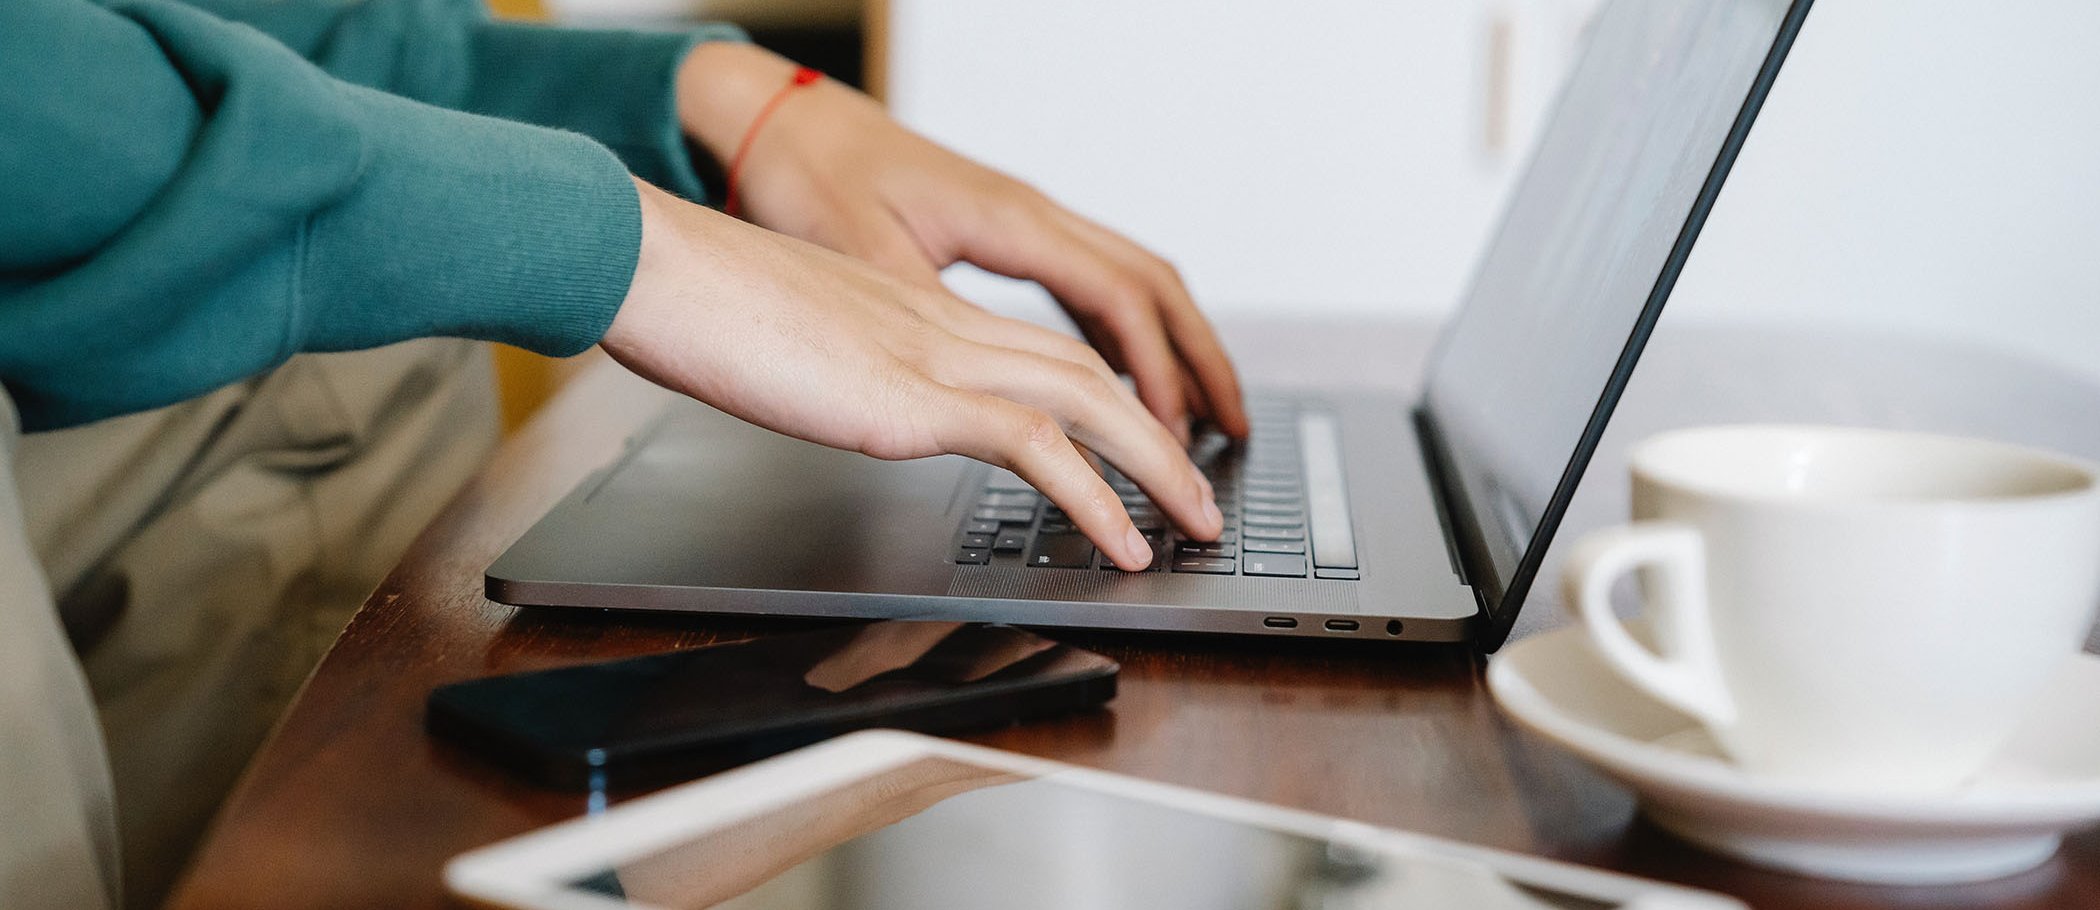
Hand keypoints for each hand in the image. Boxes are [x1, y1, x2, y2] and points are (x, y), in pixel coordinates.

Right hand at [603, 179, 1224, 569]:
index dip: (1104, 402)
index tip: (1137, 447)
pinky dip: (1096, 498)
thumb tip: (843, 401)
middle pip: (1088, 374)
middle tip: (1198, 496)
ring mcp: (935, 357)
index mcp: (917, 315)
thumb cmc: (699, 307)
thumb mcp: (792, 346)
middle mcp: (943, 328)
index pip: (1041, 354)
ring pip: (1087, 403)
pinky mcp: (912, 399)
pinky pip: (1036, 448)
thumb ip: (838, 371)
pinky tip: (1122, 542)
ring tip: (1192, 524)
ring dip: (1155, 468)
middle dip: (1158, 438)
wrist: (656, 267)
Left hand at [674, 42, 1248, 441]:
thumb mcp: (862, 254)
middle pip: (1153, 286)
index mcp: (1011, 220)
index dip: (1157, 374)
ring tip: (1198, 415)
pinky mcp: (1001, 232)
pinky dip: (1122, 334)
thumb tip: (984, 386)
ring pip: (1130, 282)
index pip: (1120, 301)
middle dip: (1201, 361)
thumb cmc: (811, 174)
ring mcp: (1022, 220)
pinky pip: (1089, 283)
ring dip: (1171, 348)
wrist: (779, 119)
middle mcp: (1031, 213)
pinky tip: (1120, 376)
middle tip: (1232, 432)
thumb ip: (930, 318)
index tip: (1174, 436)